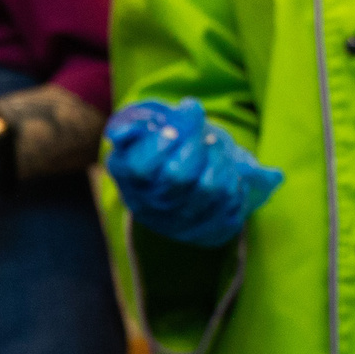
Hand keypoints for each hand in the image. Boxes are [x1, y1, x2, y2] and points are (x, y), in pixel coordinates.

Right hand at [105, 99, 283, 248]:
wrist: (189, 165)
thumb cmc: (161, 135)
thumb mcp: (142, 121)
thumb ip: (133, 122)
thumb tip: (120, 134)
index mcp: (126, 175)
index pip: (141, 167)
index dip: (161, 145)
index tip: (174, 130)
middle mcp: (147, 205)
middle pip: (177, 176)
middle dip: (197, 146)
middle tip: (205, 134)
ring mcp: (177, 223)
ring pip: (207, 189)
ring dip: (219, 160)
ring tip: (217, 148)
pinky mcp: (205, 232)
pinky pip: (229, 206)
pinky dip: (234, 182)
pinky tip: (227, 173)